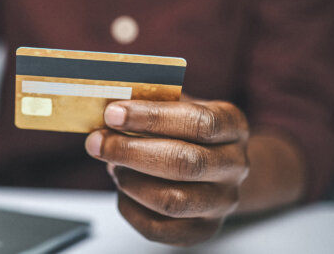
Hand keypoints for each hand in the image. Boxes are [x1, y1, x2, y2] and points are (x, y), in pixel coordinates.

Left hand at [85, 99, 249, 245]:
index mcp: (233, 125)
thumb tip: (111, 106)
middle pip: (184, 163)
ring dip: (130, 181)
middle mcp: (235, 165)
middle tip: (97, 142)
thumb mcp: (177, 106)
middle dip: (131, 151)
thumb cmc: (186, 130)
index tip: (113, 114)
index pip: (199, 122)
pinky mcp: (202, 230)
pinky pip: (159, 228)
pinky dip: (131, 208)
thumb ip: (151, 103)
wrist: (213, 167)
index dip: (152, 118)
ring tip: (112, 165)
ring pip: (172, 200)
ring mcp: (222, 202)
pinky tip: (122, 189)